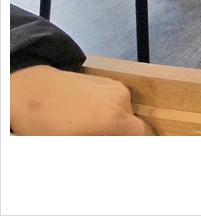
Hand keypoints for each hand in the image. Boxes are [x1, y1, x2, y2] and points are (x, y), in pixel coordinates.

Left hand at [10, 66, 153, 134]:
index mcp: (115, 120)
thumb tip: (116, 140)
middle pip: (134, 124)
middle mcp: (122, 101)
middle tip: (101, 139)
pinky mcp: (107, 79)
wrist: (30, 90)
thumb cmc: (46, 124)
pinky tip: (85, 113)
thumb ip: (104, 143)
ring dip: (113, 122)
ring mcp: (116, 88)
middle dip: (122, 135)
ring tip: (88, 127)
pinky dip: (108, 110)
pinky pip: (116, 101)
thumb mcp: (73, 144)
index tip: (131, 146)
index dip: (142, 143)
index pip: (144, 134)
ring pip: (124, 113)